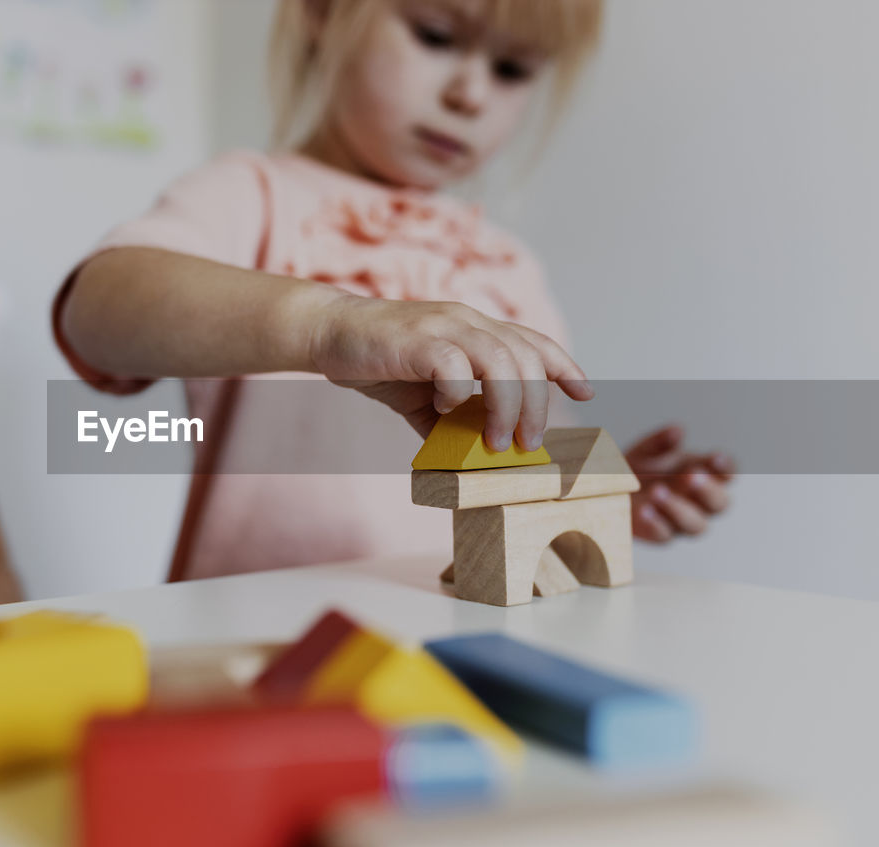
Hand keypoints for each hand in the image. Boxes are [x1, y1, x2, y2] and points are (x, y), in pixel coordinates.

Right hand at [309, 294, 593, 447]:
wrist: (329, 334)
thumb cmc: (379, 360)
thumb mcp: (423, 393)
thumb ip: (451, 417)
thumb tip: (472, 457)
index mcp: (473, 328)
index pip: (531, 341)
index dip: (563, 364)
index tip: (584, 391)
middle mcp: (465, 321)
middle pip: (524, 357)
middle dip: (537, 405)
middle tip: (528, 443)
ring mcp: (442, 328)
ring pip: (500, 361)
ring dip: (507, 406)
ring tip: (498, 441)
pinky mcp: (416, 341)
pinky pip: (454, 365)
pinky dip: (458, 392)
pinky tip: (444, 408)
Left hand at [625, 424, 735, 542]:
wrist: (608, 491)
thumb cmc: (637, 470)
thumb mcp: (645, 451)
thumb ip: (660, 443)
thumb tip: (677, 431)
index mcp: (704, 475)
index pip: (726, 473)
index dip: (725, 467)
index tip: (716, 457)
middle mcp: (700, 501)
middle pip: (719, 503)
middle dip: (708, 490)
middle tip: (691, 476)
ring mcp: (682, 521)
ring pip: (696, 525)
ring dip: (679, 508)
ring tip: (657, 491)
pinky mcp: (659, 534)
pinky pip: (664, 535)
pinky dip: (656, 523)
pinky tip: (644, 511)